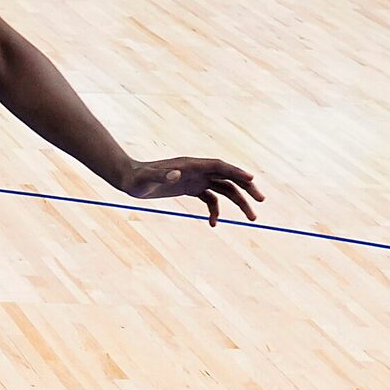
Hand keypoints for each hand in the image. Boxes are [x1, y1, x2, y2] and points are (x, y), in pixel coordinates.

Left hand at [121, 156, 263, 224]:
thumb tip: (176, 174)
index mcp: (190, 165)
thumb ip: (161, 176)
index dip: (237, 172)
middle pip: (228, 177)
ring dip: (238, 202)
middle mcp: (196, 171)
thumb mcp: (147, 179)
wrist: (128, 179)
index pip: (220, 166)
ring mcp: (195, 180)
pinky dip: (215, 210)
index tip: (252, 180)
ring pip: (223, 189)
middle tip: (261, 201)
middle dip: (246, 188)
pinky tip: (214, 223)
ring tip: (251, 217)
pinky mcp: (190, 189)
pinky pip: (210, 199)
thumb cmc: (136, 178)